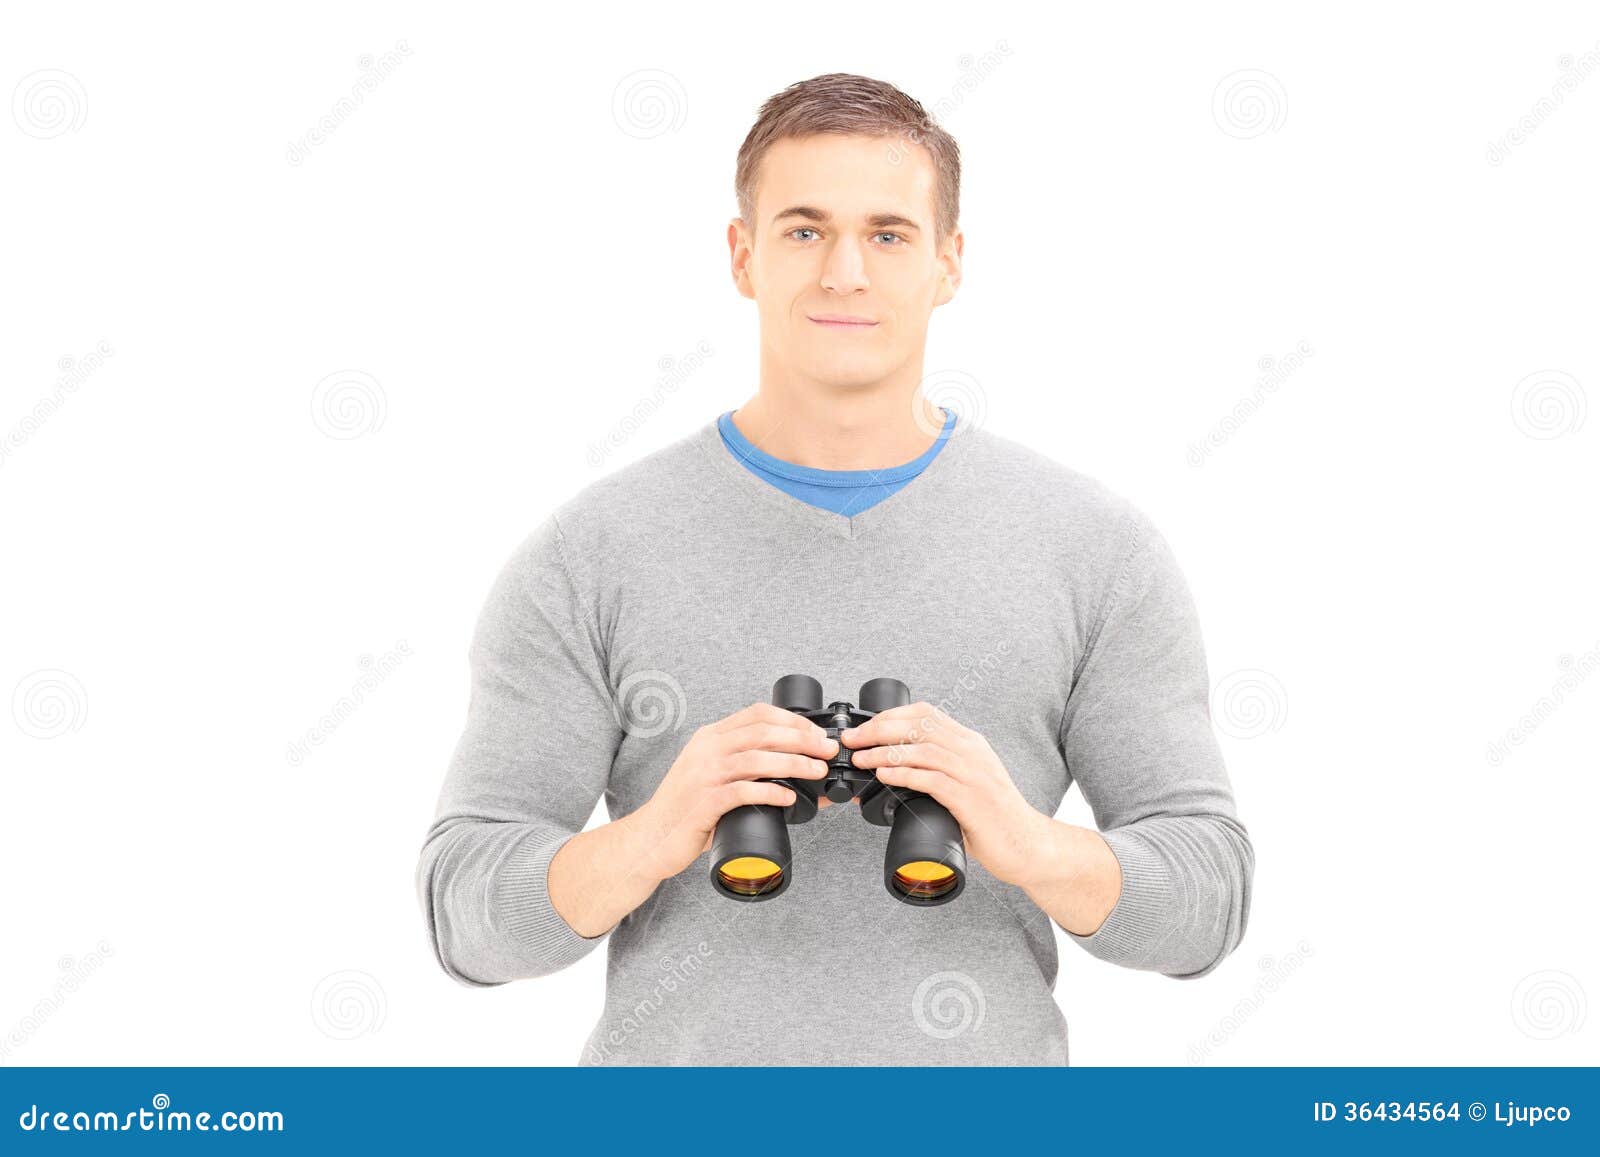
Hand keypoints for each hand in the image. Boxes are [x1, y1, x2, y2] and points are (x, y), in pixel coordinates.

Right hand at [628, 702, 838, 882]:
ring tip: (817, 772)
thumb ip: (747, 769)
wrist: (651, 837)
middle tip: (826, 751)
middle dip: (801, 740)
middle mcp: (706, 750)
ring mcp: (703, 775)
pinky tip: (789, 798)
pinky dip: (771, 793)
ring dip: (794, 764)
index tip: (816, 734)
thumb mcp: (714, 776)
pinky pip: (743, 792)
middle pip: (762, 733)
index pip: (757, 714)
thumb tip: (799, 772)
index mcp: (710, 737)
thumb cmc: (689, 808)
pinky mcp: (703, 803)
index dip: (792, 720)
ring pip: (756, 759)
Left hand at [841, 701, 1052, 888]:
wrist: (1026, 845)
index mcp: (969, 742)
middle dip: (879, 729)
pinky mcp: (971, 799)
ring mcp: (973, 774)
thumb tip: (893, 768)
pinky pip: (932, 779)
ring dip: (885, 751)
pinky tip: (885, 775)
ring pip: (922, 749)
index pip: (925, 712)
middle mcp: (972, 752)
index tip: (865, 727)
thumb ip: (938, 769)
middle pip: (919, 725)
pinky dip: (904, 774)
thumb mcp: (966, 781)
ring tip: (862, 759)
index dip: (890, 715)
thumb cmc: (992, 817)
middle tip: (853, 741)